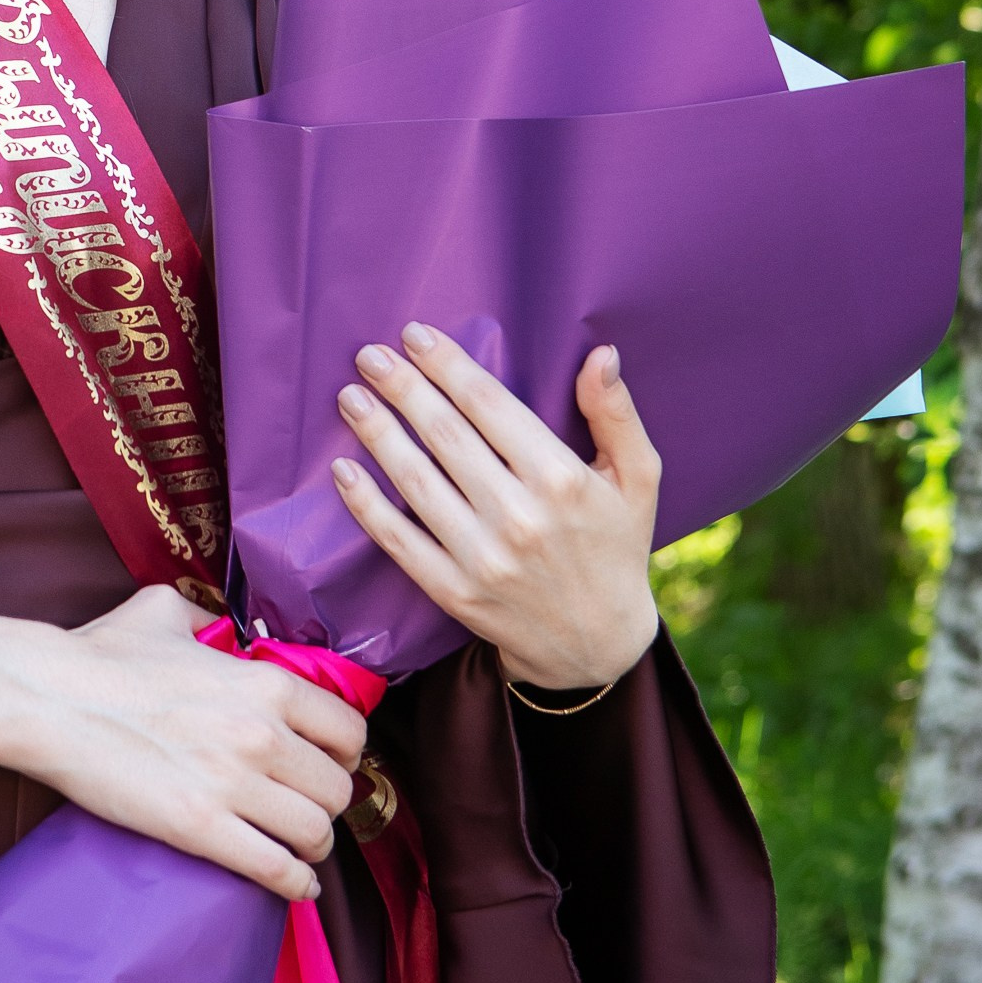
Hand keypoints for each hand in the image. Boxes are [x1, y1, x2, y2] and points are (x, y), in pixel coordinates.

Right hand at [13, 584, 365, 904]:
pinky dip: (296, 885)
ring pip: (315, 832)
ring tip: (299, 848)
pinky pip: (277, 870)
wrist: (48, 698)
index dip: (344, 753)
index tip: (329, 763)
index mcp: (265, 683)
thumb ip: (206, 620)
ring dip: (313, 846)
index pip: (348, 730)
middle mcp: (263, 733)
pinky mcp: (200, 829)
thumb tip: (217, 628)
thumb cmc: (99, 656)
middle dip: (327, 803)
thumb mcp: (164, 612)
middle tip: (307, 807)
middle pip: (337, 788)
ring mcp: (233, 784)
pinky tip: (295, 885)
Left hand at [331, 324, 660, 693]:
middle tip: (369, 355)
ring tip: (350, 397)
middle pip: (445, 435)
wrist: (597, 646)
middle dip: (402, 388)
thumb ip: (616, 414)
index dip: (447, 365)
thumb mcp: (638, 478)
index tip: (415, 336)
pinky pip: (398, 541)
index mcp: (562, 479)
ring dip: (377, 434)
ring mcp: (482, 558)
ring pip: (416, 481)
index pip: (489, 405)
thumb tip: (601, 354)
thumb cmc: (615, 547)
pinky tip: (342, 470)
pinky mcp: (454, 592)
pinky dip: (365, 505)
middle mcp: (519, 516)